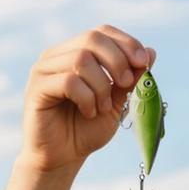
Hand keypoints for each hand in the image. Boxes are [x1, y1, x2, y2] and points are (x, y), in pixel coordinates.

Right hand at [17, 25, 156, 174]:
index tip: (143, 63)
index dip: (126, 43)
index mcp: (76, 53)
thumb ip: (131, 79)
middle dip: (117, 61)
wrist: (63, 157)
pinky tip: (89, 113)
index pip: (102, 32)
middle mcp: (57, 56)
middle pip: (92, 39)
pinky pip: (69, 81)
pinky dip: (87, 98)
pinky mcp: (37, 88)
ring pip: (81, 58)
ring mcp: (45, 70)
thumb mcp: (117, 103)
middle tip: (125, 85)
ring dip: (101, 86)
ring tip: (102, 107)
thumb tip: (151, 52)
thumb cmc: (87, 129)